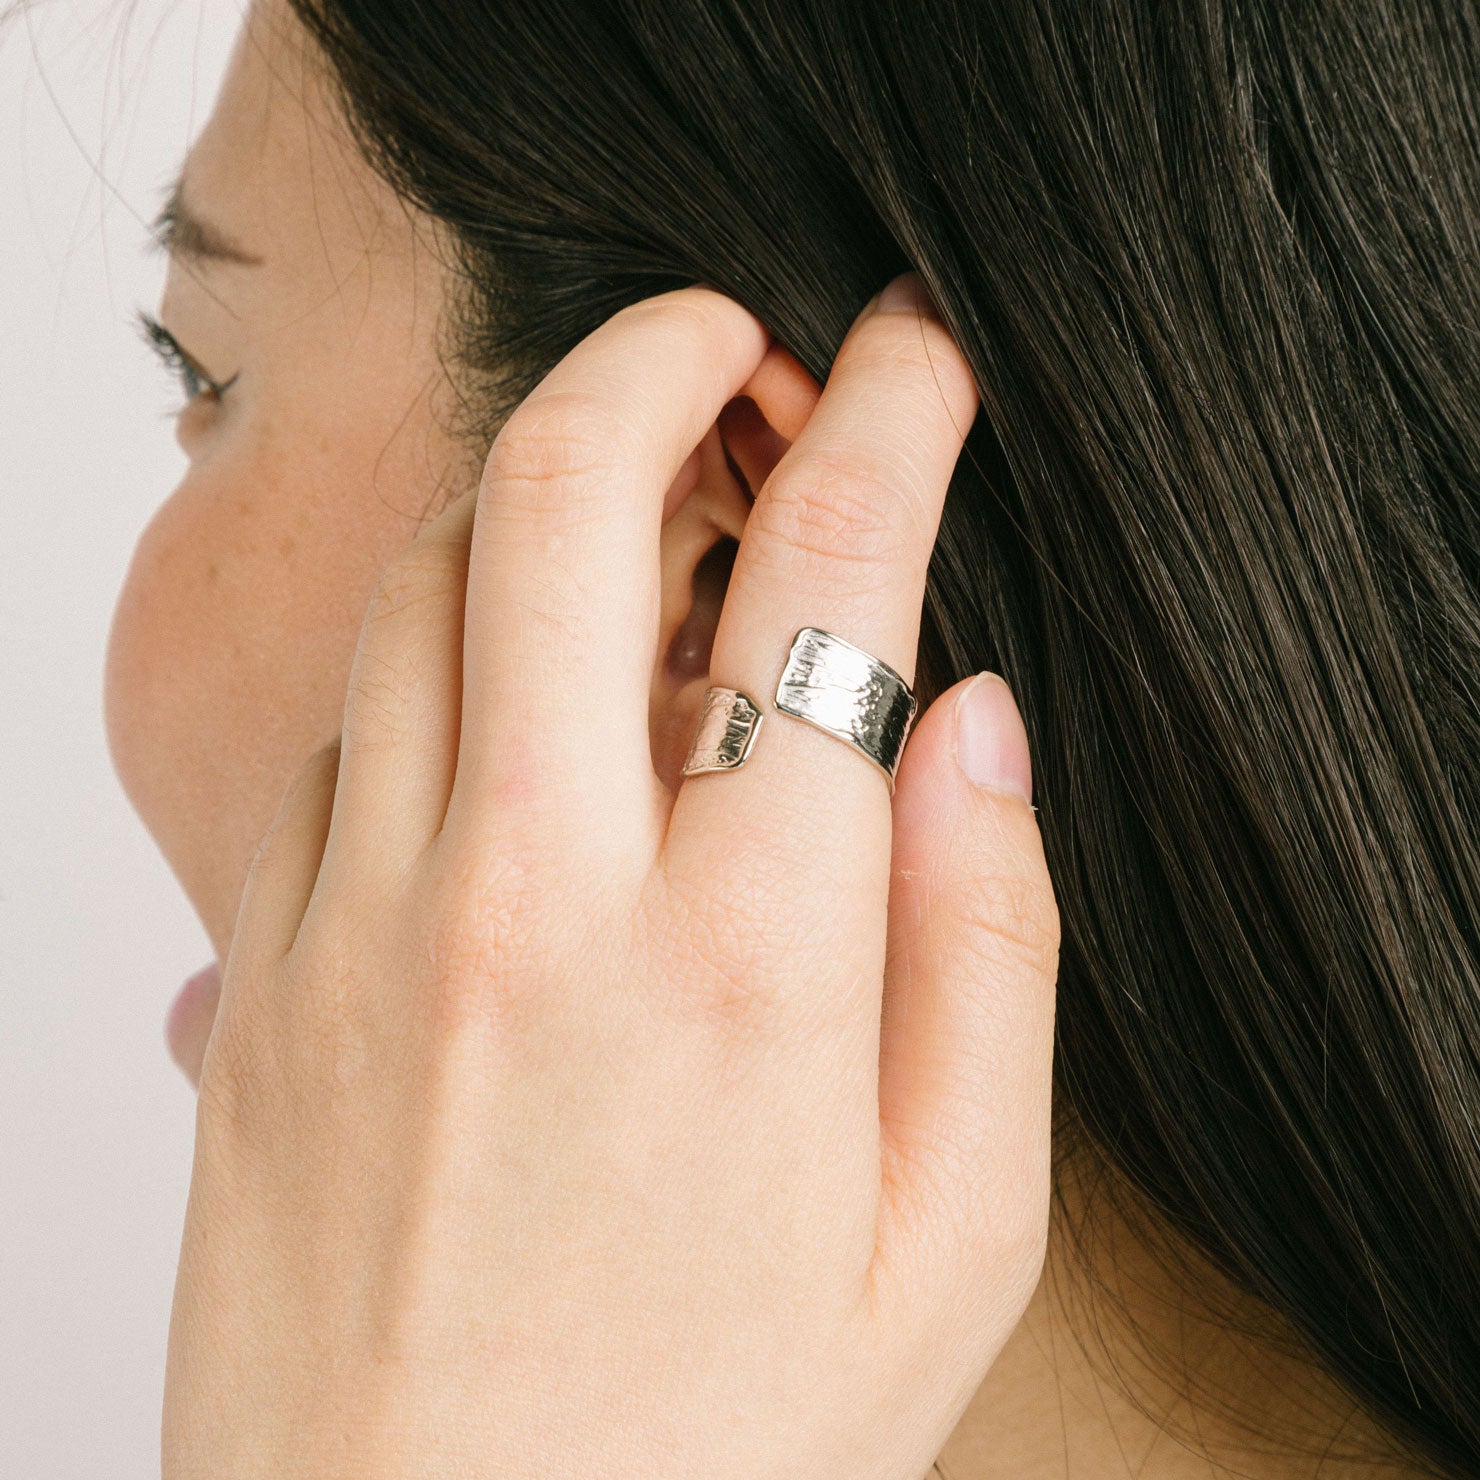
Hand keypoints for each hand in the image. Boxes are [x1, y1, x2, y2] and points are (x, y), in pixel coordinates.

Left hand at [162, 277, 1059, 1479]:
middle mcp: (540, 903)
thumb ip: (985, 946)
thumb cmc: (717, 1452)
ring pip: (428, 577)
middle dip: (658, 353)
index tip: (912, 350)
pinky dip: (438, 660)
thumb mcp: (951, 1237)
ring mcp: (369, 924)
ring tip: (632, 523)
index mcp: (754, 966)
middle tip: (727, 343)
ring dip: (541, 496)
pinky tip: (511, 719)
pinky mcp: (266, 973)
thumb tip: (967, 718)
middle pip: (567, 496)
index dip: (893, 412)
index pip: (833, 578)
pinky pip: (339, 724)